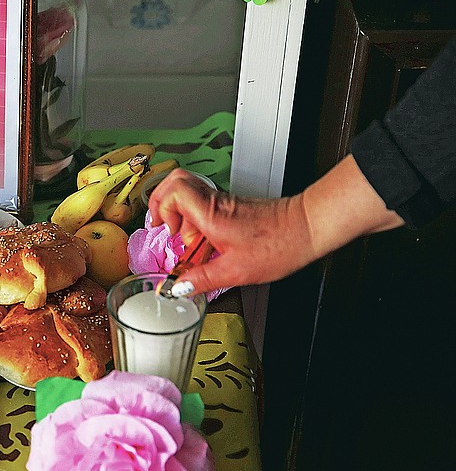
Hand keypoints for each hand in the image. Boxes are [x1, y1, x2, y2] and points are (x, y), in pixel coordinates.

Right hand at [148, 170, 317, 296]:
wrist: (308, 229)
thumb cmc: (279, 244)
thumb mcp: (235, 271)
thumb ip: (202, 279)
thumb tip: (180, 287)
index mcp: (211, 213)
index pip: (173, 191)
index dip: (162, 208)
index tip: (166, 230)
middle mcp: (214, 202)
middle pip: (176, 182)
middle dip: (163, 203)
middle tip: (164, 225)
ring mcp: (224, 202)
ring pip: (189, 194)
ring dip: (182, 216)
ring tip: (189, 241)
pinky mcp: (233, 207)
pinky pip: (204, 206)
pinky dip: (197, 221)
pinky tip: (206, 242)